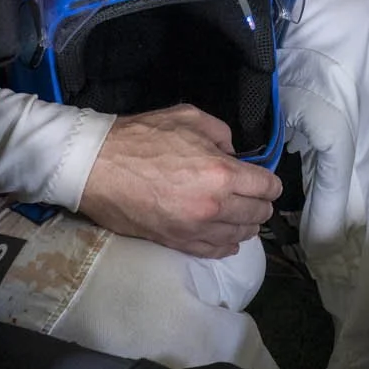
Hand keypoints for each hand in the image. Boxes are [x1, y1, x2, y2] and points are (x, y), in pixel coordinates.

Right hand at [74, 104, 281, 257]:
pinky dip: (227, 244)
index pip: (266, 186)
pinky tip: (227, 237)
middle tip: (255, 196)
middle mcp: (215, 206)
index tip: (266, 182)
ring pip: (240, 235)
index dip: (270, 183)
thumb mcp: (188, 117)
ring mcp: (196, 229)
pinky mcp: (177, 243)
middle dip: (261, 203)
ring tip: (241, 215)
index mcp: (221, 173)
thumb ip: (221, 133)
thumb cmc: (141, 138)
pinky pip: (215, 252)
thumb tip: (232, 153)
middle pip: (258, 214)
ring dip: (246, 224)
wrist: (98, 167)